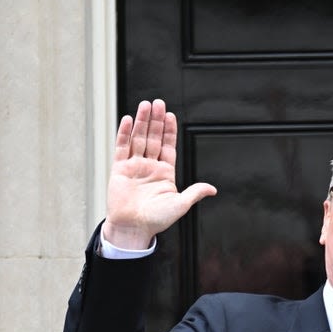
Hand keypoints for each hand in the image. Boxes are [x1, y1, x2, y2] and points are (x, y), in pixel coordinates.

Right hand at [102, 98, 216, 248]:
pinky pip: (122, 148)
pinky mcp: (120, 169)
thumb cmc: (157, 220)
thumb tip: (212, 189)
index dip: (170, 130)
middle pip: (153, 138)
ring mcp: (135, 166)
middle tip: (157, 103)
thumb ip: (194, 193)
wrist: (134, 229)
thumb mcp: (180, 205)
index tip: (171, 115)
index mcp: (165, 172)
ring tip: (145, 105)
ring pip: (138, 139)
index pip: (168, 146)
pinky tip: (127, 120)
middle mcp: (150, 166)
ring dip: (142, 122)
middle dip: (156, 121)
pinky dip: (124, 133)